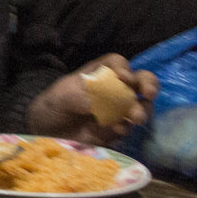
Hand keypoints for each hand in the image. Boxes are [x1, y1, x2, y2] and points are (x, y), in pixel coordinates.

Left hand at [25, 54, 156, 142]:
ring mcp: (118, 110)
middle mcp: (114, 90)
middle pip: (140, 81)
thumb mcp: (61, 96)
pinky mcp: (117, 129)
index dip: (123, 68)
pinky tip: (117, 129)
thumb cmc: (53, 106)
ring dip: (142, 109)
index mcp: (98, 74)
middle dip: (149, 84)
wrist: (47, 133)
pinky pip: (128, 127)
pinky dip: (126, 127)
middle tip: (148, 93)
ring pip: (141, 105)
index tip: (123, 77)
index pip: (117, 63)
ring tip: (135, 117)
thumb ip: (80, 95)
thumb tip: (100, 103)